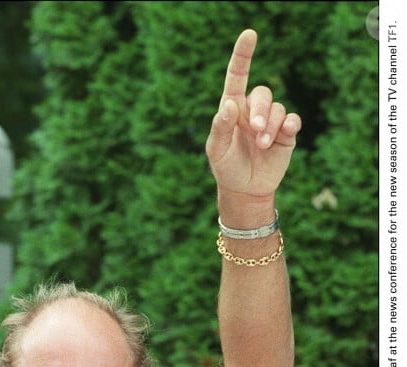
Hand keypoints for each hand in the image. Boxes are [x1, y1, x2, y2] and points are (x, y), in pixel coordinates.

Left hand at [205, 29, 300, 199]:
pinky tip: (284, 132)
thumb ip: (220, 127)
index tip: (249, 35)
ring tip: (262, 145)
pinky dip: (289, 124)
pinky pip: (292, 120)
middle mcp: (252, 110)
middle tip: (255, 130)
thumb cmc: (226, 167)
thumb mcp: (216, 150)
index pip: (237, 76)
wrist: (245, 190)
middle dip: (260, 110)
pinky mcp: (286, 134)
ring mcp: (270, 121)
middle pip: (262, 93)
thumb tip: (230, 104)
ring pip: (277, 108)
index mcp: (233, 108)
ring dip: (270, 126)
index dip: (243, 55)